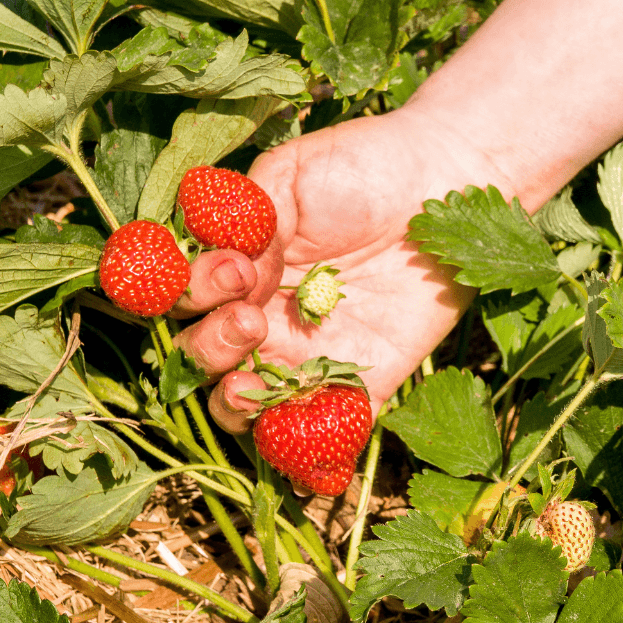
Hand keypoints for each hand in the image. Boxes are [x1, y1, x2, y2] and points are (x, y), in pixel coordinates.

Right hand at [171, 107, 508, 432]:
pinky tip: (304, 453)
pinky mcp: (364, 381)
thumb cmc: (362, 168)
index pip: (179, 301)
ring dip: (237, 401)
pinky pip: (329, 432)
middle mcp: (263, 317)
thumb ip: (247, 219)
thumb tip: (225, 264)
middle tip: (250, 315)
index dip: (185, 294)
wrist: (443, 179)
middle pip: (202, 359)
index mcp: (235, 269)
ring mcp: (310, 354)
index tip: (229, 267)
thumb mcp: (290, 178)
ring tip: (254, 378)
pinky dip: (310, 454)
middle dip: (210, 345)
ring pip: (248, 405)